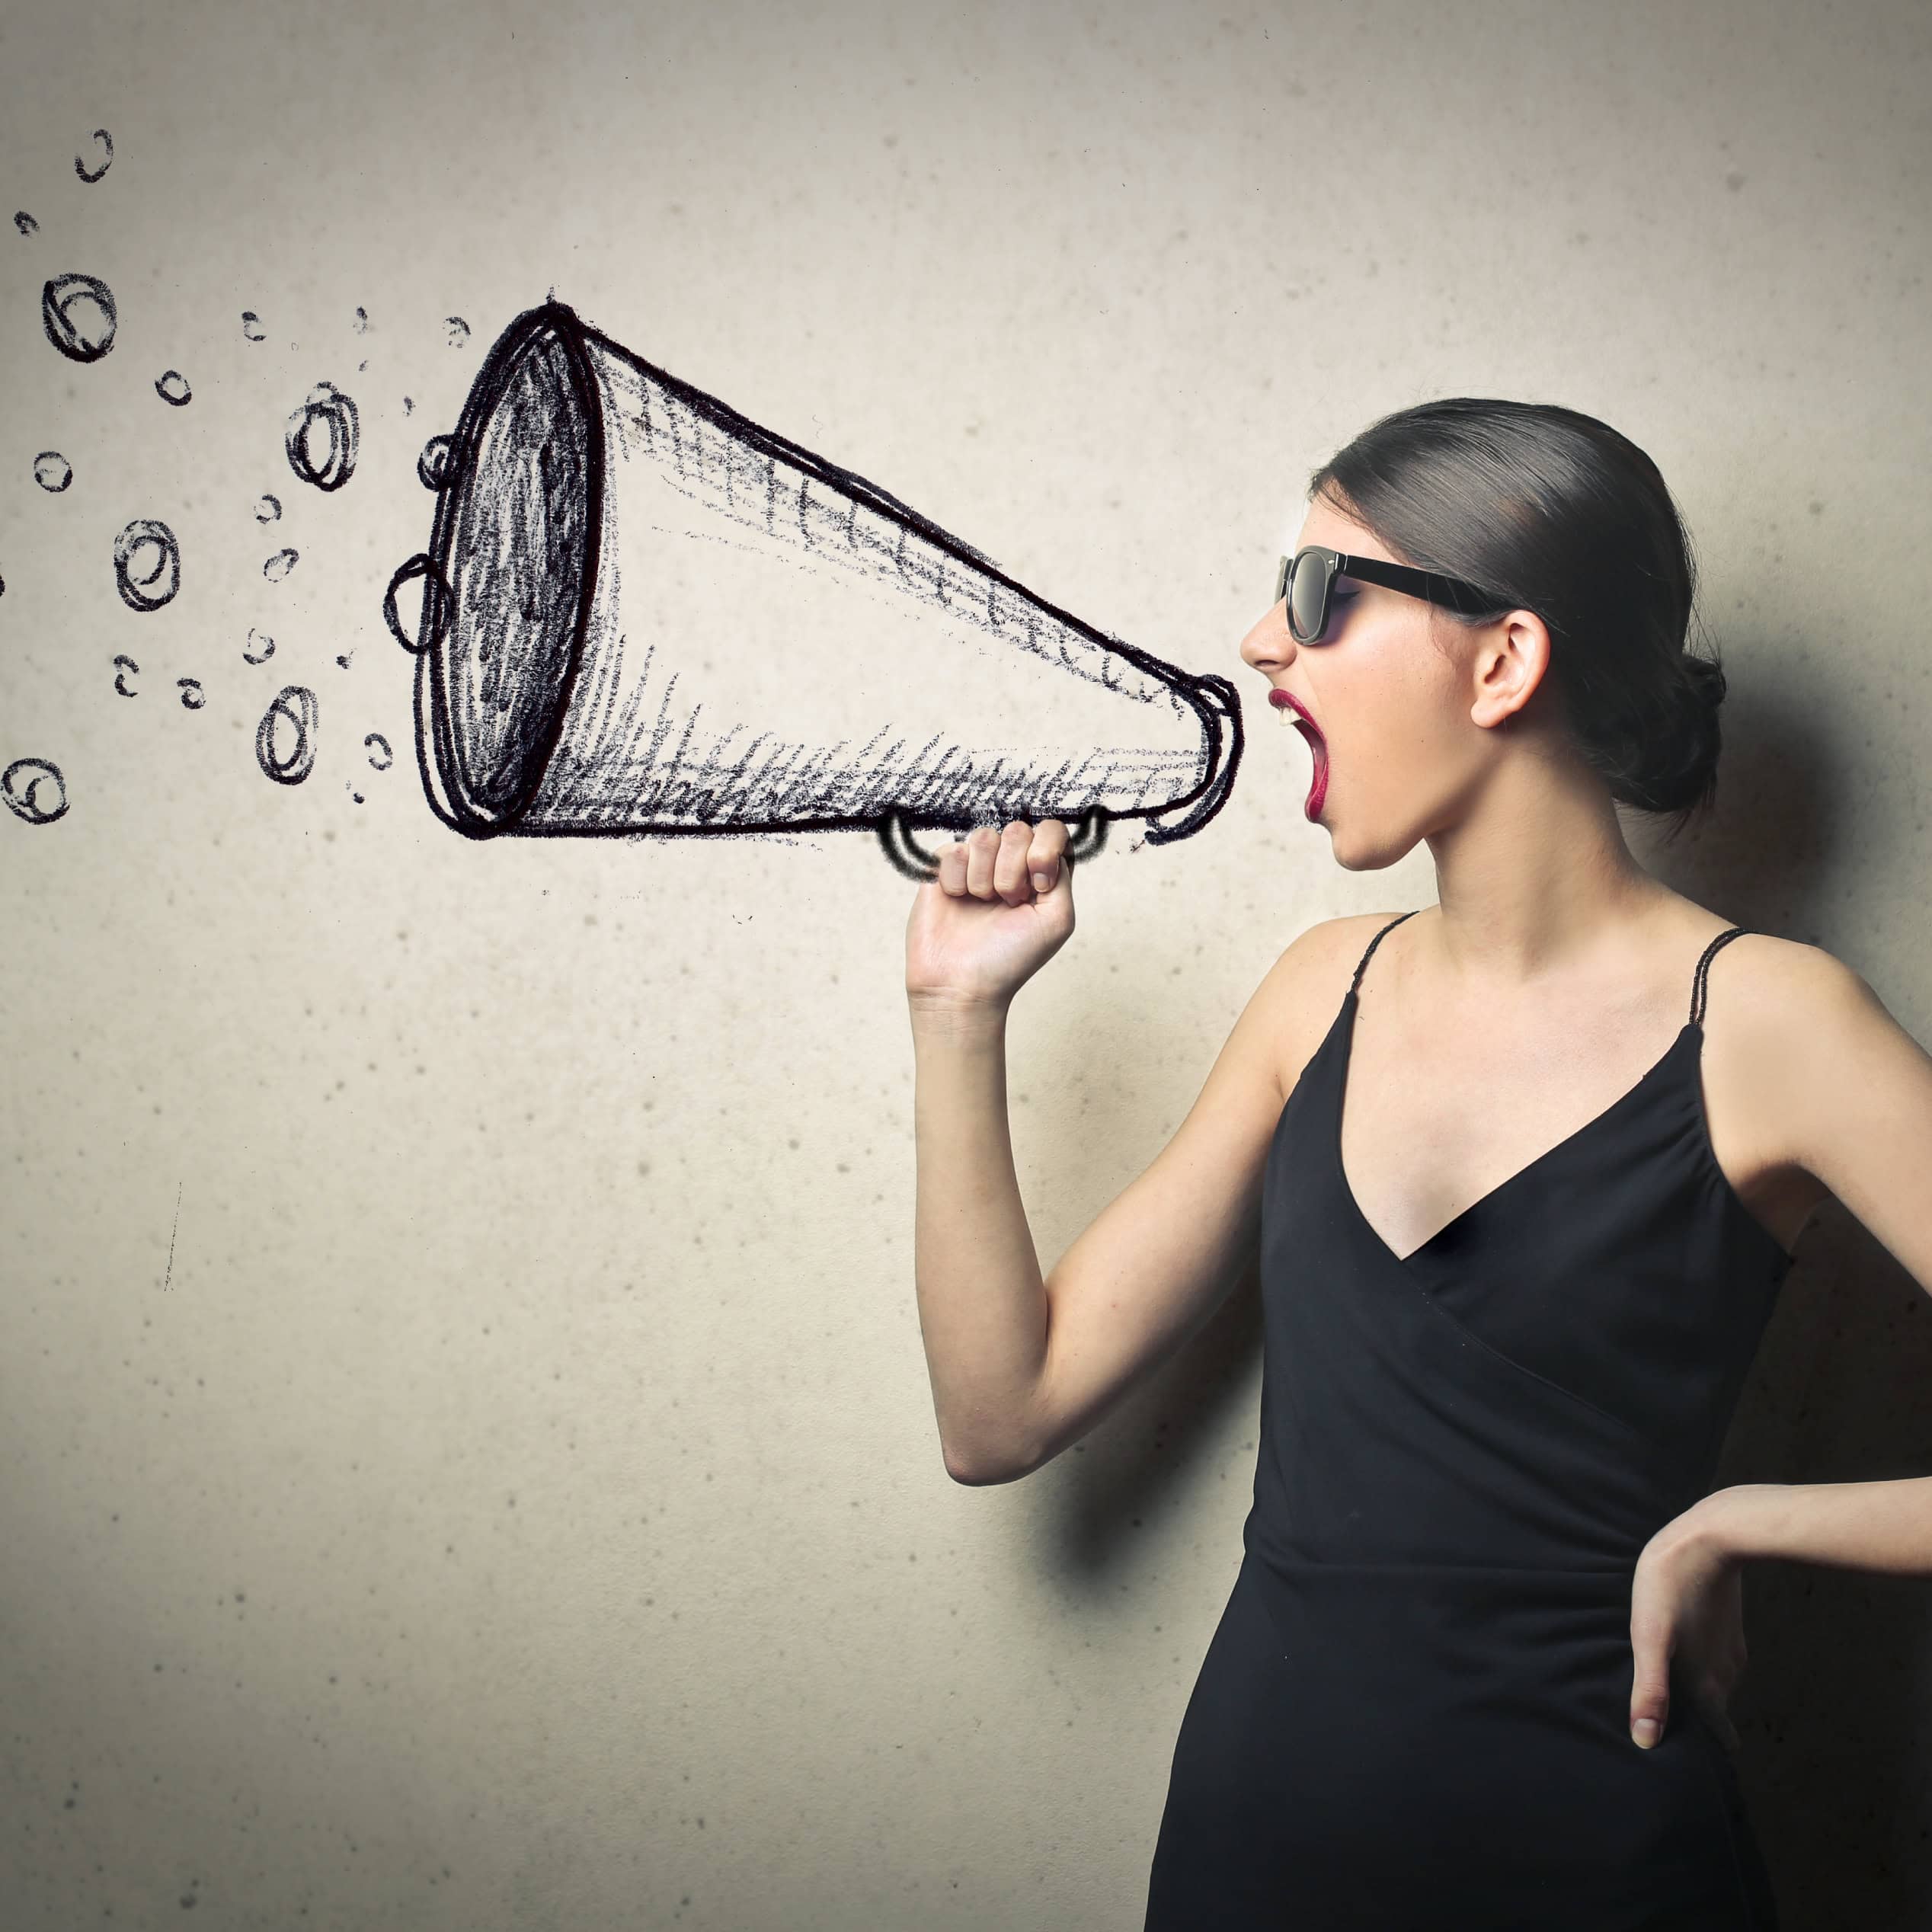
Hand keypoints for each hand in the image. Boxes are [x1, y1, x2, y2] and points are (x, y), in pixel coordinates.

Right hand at [905, 819, 1075, 1011]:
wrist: (960, 984)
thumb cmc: (1009, 960)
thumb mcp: (1057, 920)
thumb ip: (1063, 875)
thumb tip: (1045, 846)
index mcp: (1040, 876)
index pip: (1051, 831)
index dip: (1046, 848)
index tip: (1038, 884)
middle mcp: (1009, 866)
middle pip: (1018, 830)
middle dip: (1013, 870)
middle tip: (1007, 903)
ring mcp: (976, 866)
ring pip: (984, 837)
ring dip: (984, 877)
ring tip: (981, 904)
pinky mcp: (943, 870)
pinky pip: (953, 849)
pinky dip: (957, 878)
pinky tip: (957, 900)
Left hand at [1628, 1489, 1753, 1752]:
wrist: (1711, 1537)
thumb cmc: (1669, 1586)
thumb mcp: (1649, 1638)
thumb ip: (1650, 1690)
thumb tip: (1645, 1742)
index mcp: (1707, 1682)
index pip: (1716, 1734)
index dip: (1708, 1752)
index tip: (1702, 1771)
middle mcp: (1726, 1673)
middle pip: (1717, 1712)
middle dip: (1704, 1729)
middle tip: (1687, 1742)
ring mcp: (1731, 1648)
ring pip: (1720, 1686)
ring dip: (1705, 1698)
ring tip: (1683, 1706)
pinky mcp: (1728, 1625)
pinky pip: (1719, 1660)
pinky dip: (1706, 1671)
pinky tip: (1688, 1661)